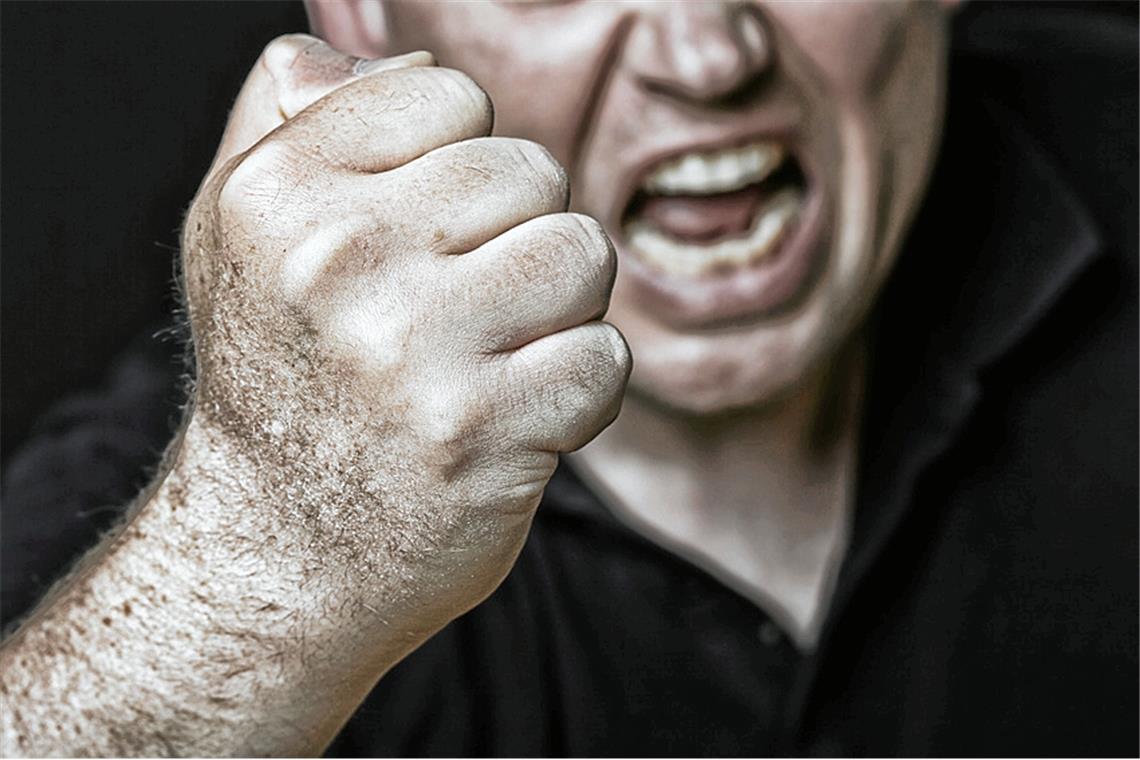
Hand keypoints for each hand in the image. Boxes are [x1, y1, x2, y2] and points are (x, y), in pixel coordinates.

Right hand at [178, 35, 630, 636]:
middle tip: (465, 310)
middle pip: (531, 171)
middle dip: (518, 237)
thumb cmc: (275, 382)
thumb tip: (390, 51)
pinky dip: (579, 391)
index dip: (463, 166)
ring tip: (498, 356)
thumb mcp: (238, 233)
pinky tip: (518, 417)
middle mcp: (339, 260)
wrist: (275, 551)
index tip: (432, 234)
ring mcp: (412, 351)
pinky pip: (604, 358)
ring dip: (560, 310)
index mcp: (280, 191)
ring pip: (581, 253)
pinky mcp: (484, 435)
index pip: (451, 93)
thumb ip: (291, 118)